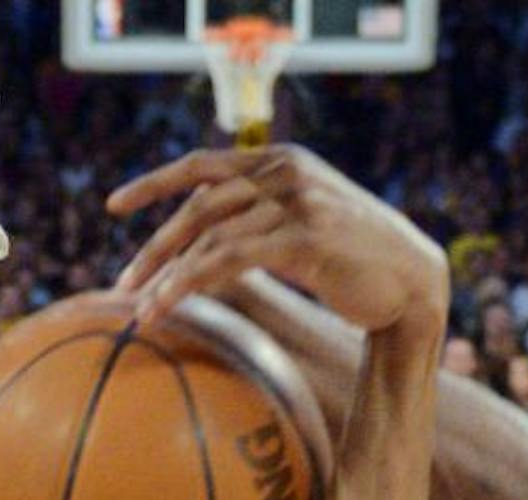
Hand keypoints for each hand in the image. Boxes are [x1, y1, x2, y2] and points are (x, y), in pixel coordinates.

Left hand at [110, 146, 447, 333]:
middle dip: (154, 246)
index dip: (154, 182)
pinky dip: (191, 283)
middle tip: (122, 283)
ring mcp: (297, 202)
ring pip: (210, 235)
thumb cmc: (353, 263)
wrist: (412, 283)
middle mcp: (286, 172)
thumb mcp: (301, 225)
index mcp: (281, 161)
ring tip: (140, 310)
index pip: (202, 164)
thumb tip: (205, 240)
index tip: (115, 205)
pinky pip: (230, 258)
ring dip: (167, 275)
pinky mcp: (304, 238)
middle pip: (198, 203)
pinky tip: (168, 306)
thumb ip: (260, 216)